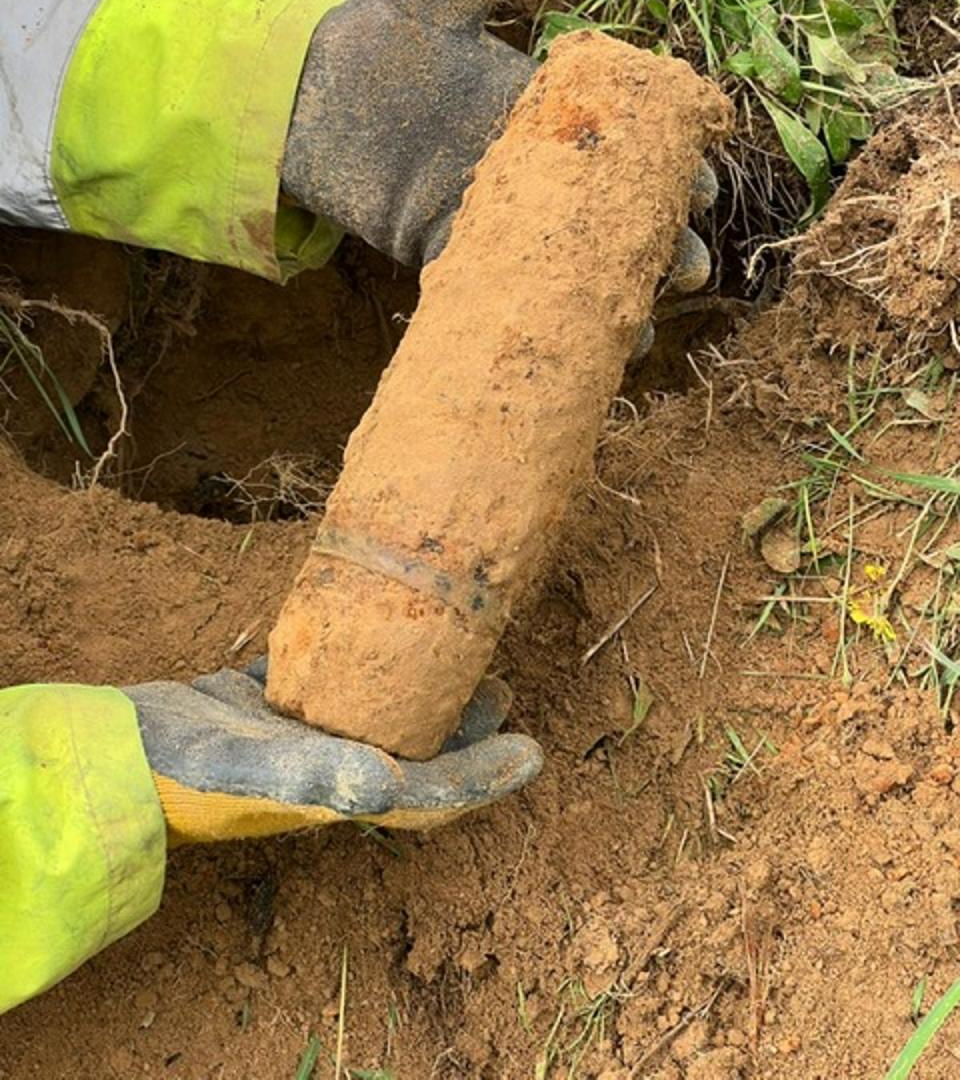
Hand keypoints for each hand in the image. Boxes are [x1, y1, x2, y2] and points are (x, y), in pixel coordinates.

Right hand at [123, 661, 540, 845]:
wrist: (109, 752)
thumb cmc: (178, 769)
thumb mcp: (243, 770)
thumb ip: (311, 774)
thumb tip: (386, 780)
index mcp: (335, 790)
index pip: (427, 792)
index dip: (484, 777)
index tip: (533, 751)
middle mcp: (325, 767)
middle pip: (414, 753)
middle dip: (463, 732)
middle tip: (503, 690)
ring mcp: (292, 736)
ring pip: (374, 717)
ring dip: (419, 697)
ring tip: (458, 659)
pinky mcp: (260, 702)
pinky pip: (323, 681)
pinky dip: (356, 662)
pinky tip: (370, 629)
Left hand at [281, 0, 715, 292]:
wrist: (301, 96)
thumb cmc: (374, 37)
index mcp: (538, 107)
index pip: (622, 136)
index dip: (667, 162)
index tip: (701, 184)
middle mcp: (523, 165)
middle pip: (605, 208)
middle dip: (653, 241)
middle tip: (687, 267)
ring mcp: (488, 210)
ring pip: (562, 257)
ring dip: (603, 292)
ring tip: (640, 326)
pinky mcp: (445, 246)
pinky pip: (498, 284)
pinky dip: (534, 311)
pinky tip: (568, 342)